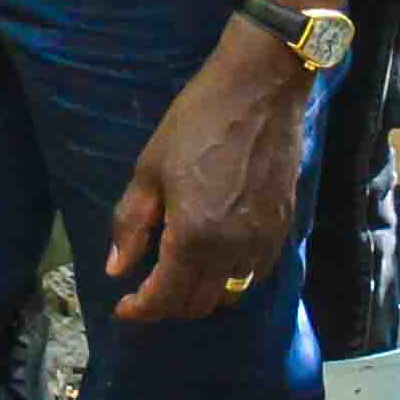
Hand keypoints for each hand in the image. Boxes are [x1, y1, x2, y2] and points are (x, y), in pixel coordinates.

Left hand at [102, 24, 306, 323]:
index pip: (165, 297)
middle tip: (147, 292)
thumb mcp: (149, 170)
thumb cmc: (196, 122)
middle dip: (168, 306)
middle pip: (200, 303)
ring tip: (179, 278)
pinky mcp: (283, 226)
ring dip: (202, 295)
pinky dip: (232, 278)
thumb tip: (117, 270)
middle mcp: (232, 249)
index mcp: (193, 237)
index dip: (140, 310)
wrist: (259, 90)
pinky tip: (215, 259)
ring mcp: (263, 241)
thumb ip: (131, 226)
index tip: (123, 307)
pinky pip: (256, 272)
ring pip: (231, 293)